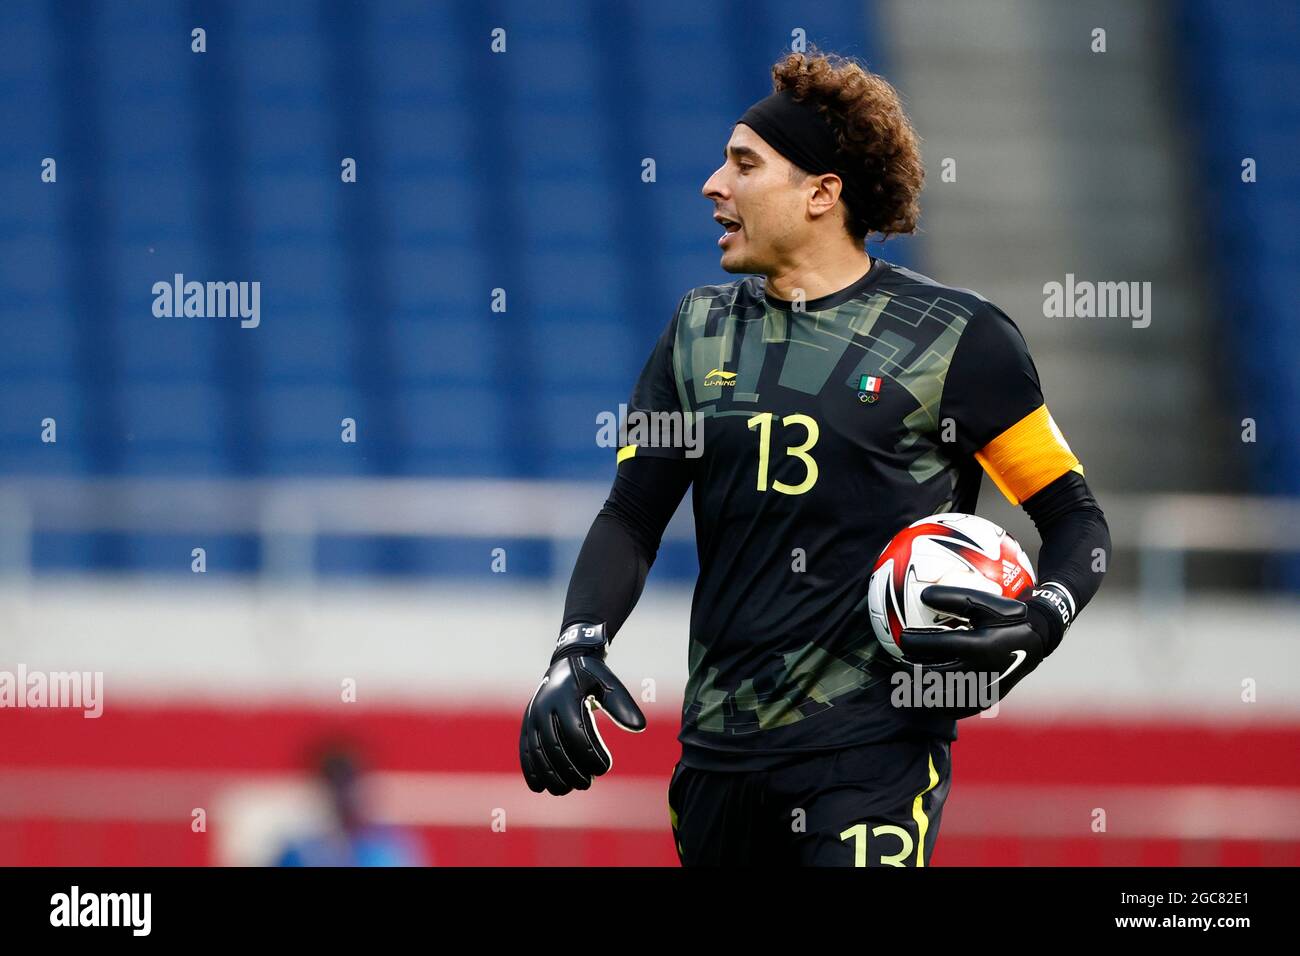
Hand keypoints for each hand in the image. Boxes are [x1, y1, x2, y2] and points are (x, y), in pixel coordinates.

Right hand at [519, 623, 646, 795]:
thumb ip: (622, 705)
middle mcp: (544, 707)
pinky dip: (531, 770)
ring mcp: (532, 717)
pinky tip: (540, 787)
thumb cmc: (592, 676)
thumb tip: (639, 727)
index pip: (577, 732)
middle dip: (570, 771)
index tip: (604, 768)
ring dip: (551, 776)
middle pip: (555, 747)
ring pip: (538, 753)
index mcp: (564, 696)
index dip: (590, 755)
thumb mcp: (608, 684)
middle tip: (587, 784)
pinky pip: (525, 751)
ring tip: (567, 789)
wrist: (566, 662)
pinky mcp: (526, 725)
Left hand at [896, 586, 1050, 711]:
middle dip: (911, 667)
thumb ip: (952, 597)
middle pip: (931, 674)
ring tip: (910, 676)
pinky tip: (929, 692)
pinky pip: (955, 709)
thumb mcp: (983, 601)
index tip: (902, 639)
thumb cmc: (1008, 616)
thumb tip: (923, 596)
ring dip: (921, 687)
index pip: (934, 646)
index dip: (913, 643)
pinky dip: (938, 702)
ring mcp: (983, 689)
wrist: (1037, 640)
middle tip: (902, 659)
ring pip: (940, 696)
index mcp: (978, 645)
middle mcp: (980, 670)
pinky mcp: (986, 700)